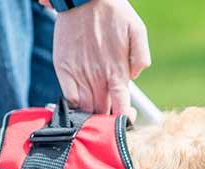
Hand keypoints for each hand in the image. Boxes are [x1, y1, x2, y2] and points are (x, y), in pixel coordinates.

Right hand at [51, 0, 150, 120]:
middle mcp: (97, 78)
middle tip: (111, 114)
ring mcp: (78, 74)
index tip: (124, 119)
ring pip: (85, 109)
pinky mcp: (63, 69)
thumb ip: (141, 58)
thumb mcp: (138, 31)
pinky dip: (75, 106)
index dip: (123, 121)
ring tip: (97, 113)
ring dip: (91, 115)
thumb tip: (133, 77)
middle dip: (107, 120)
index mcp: (117, 74)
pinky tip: (82, 103)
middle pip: (102, 113)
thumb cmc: (114, 13)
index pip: (120, 110)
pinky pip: (69, 98)